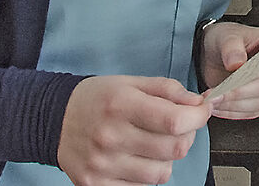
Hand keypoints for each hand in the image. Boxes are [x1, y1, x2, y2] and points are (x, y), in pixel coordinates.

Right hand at [57, 75, 209, 185]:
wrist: (55, 120)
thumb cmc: (98, 99)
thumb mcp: (132, 82)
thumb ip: (168, 90)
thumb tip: (199, 103)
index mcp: (121, 105)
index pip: (174, 121)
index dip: (198, 117)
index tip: (202, 111)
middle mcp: (111, 137)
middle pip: (174, 149)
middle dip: (186, 136)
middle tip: (178, 126)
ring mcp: (103, 166)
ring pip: (161, 173)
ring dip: (166, 158)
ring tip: (153, 144)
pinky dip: (147, 174)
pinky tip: (136, 158)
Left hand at [201, 22, 258, 118]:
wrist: (218, 54)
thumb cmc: (226, 40)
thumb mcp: (225, 36)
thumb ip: (231, 47)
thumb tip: (237, 62)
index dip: (253, 74)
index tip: (232, 80)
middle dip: (240, 92)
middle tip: (218, 93)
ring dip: (235, 104)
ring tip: (215, 99)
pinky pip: (255, 112)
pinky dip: (235, 112)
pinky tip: (220, 106)